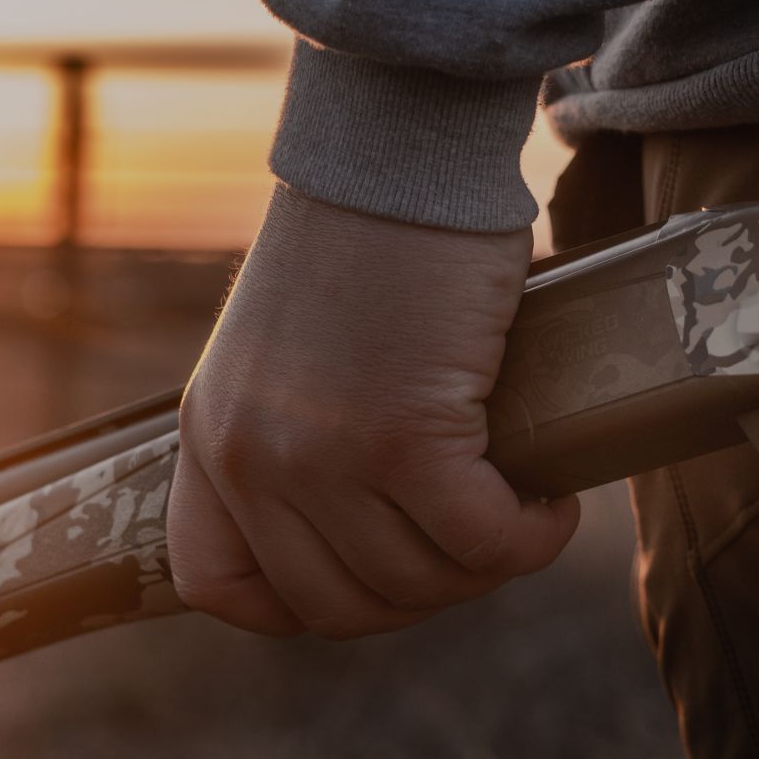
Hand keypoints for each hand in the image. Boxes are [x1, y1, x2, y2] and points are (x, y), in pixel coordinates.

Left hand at [167, 185, 579, 638]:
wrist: (395, 151)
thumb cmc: (360, 237)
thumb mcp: (282, 352)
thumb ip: (296, 433)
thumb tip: (376, 523)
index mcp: (210, 436)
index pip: (215, 584)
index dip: (297, 606)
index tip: (368, 578)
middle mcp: (249, 459)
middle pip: (338, 606)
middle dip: (422, 593)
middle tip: (476, 540)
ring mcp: (319, 456)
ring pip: (418, 582)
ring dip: (485, 566)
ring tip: (519, 514)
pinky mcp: (402, 435)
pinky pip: (482, 541)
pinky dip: (529, 538)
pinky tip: (549, 504)